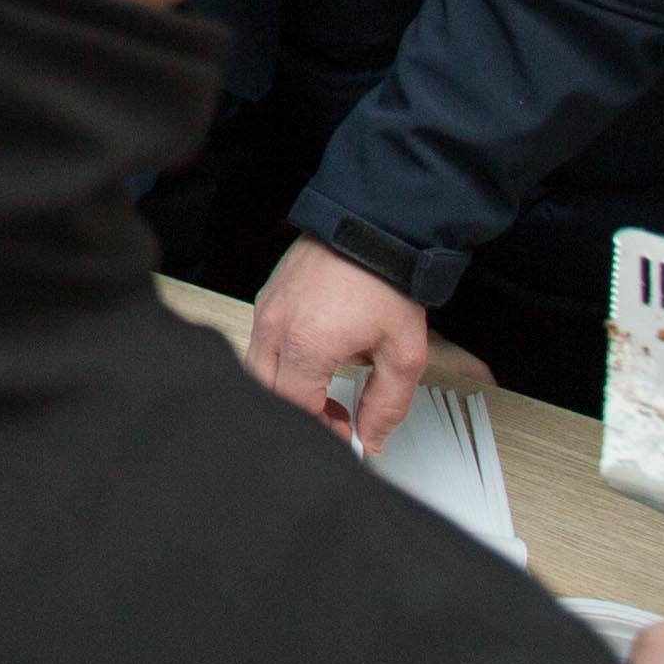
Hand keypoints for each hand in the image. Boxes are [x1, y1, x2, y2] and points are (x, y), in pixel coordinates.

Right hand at [243, 235, 437, 452]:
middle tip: (332, 413)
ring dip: (287, 383)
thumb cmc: (387, 281)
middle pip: (269, 391)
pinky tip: (314, 352)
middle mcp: (277, 325)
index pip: (297, 407)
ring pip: (260, 365)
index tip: (345, 430)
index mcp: (306, 344)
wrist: (375, 227)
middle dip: (299, 409)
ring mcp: (268, 307)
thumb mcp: (403, 353)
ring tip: (323, 382)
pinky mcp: (269, 293)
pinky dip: (282, 356)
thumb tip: (370, 436)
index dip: (323, 427)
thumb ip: (387, 404)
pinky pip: (263, 337)